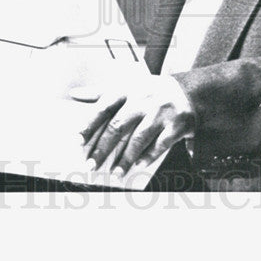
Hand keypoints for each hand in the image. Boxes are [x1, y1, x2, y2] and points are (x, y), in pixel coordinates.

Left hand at [71, 74, 195, 178]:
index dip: (90, 124)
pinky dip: (149, 156)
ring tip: (115, 173)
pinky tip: (138, 165)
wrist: (187, 91)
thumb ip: (100, 92)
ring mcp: (161, 111)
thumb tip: (74, 94)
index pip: (104, 107)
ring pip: (139, 138)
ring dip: (125, 158)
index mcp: (128, 89)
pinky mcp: (177, 123)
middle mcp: (144, 98)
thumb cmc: (148, 92)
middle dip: (103, 148)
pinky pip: (161, 144)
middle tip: (91, 165)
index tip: (77, 141)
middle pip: (119, 126)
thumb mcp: (127, 87)